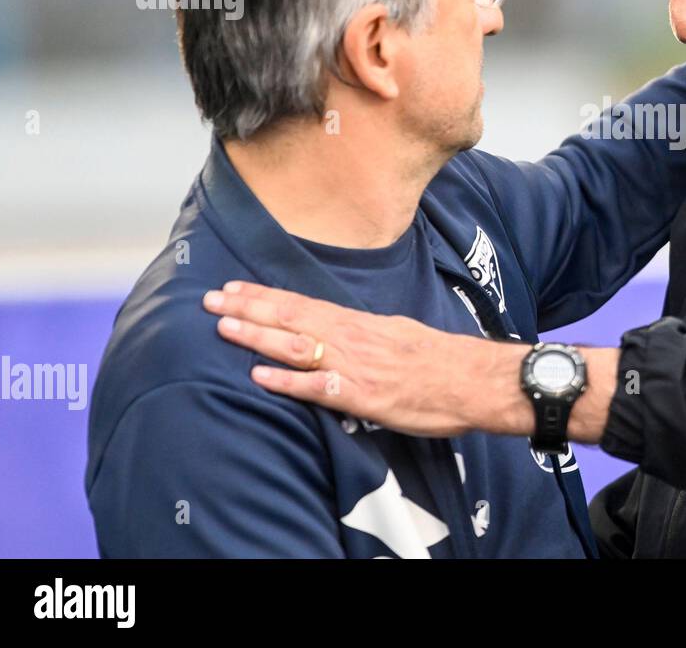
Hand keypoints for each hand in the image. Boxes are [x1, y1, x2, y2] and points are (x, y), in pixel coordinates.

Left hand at [202, 281, 510, 436]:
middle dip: (249, 308)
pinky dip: (287, 382)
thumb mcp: (400, 334)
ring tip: (224, 328)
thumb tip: (343, 336)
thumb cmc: (442, 361)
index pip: (304, 303)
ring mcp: (356, 366)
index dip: (266, 296)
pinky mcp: (364, 396)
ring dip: (258, 336)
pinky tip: (259, 377)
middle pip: (293, 317)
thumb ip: (366, 336)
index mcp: (361, 323)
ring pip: (298, 346)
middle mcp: (353, 338)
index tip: (234, 287)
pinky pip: (319, 388)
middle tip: (210, 300)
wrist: (475, 379)